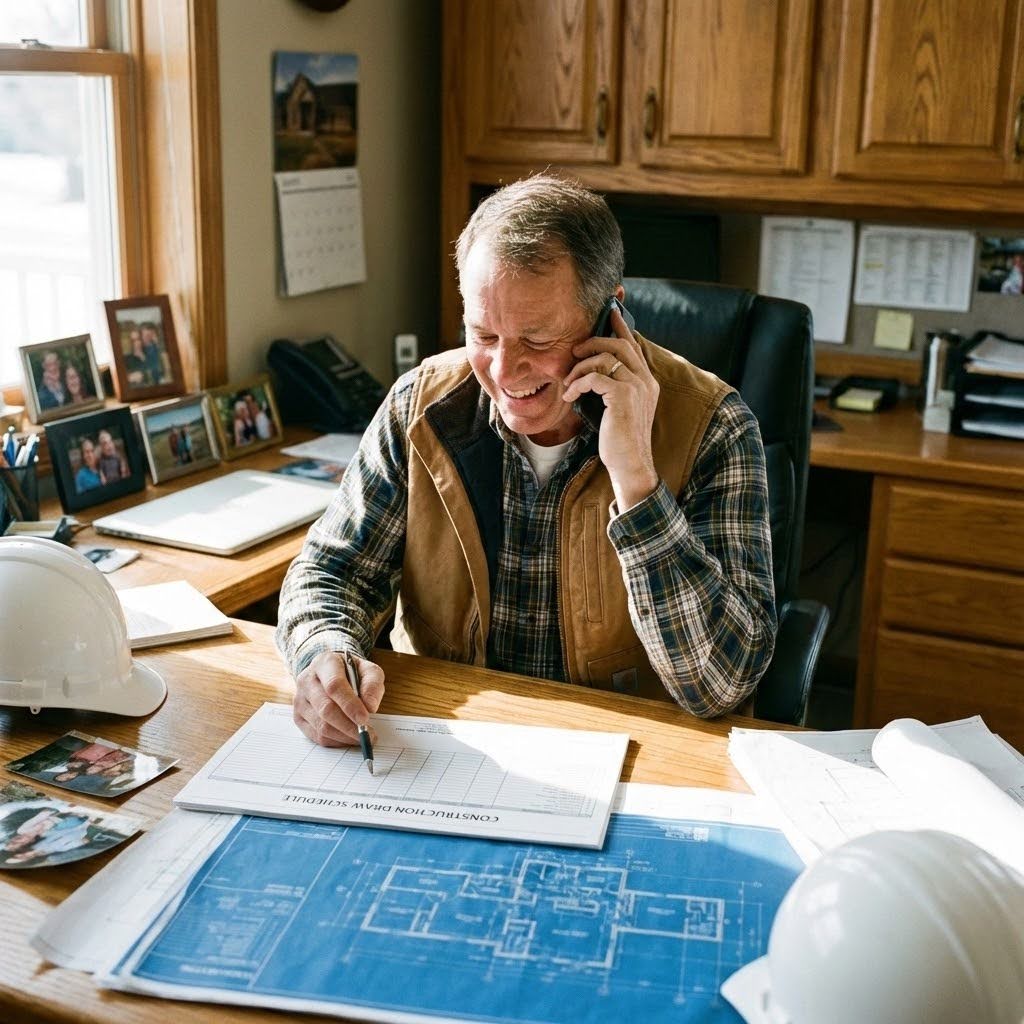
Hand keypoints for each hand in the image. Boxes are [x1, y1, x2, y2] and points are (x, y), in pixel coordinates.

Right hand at [293, 650, 384, 747]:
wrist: (332, 674)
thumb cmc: (352, 673)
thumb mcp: (368, 670)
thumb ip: (372, 685)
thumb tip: (370, 707)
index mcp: (325, 663)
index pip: (334, 685)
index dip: (350, 705)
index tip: (365, 719)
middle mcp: (307, 679)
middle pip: (326, 709)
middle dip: (348, 726)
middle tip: (367, 734)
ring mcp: (299, 699)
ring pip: (321, 725)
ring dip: (344, 736)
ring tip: (361, 736)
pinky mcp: (298, 716)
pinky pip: (316, 736)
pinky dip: (335, 741)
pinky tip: (348, 737)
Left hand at [562, 306, 659, 509]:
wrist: (630, 464)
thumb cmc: (620, 441)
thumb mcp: (618, 410)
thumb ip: (614, 389)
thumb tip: (593, 373)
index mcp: (647, 382)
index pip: (634, 347)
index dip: (621, 328)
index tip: (611, 313)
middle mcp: (646, 381)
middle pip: (620, 344)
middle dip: (594, 341)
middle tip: (575, 351)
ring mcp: (637, 387)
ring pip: (605, 358)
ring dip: (580, 368)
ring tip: (568, 383)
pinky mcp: (623, 396)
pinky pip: (594, 377)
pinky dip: (578, 383)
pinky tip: (570, 396)